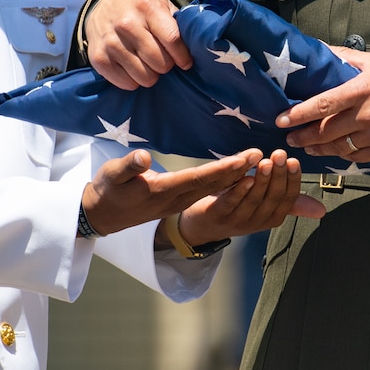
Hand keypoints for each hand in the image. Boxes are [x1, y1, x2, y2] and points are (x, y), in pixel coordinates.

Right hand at [82, 148, 260, 235]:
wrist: (105, 215)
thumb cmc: (108, 190)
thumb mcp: (111, 176)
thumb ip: (128, 167)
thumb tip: (143, 158)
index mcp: (165, 191)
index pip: (202, 179)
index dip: (226, 168)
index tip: (248, 158)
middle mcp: (178, 199)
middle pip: (216, 185)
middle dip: (242, 171)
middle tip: (265, 155)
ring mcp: (180, 202)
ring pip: (216, 189)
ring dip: (240, 176)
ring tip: (261, 161)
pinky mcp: (180, 200)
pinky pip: (210, 191)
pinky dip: (228, 182)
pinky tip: (242, 172)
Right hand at [86, 0, 191, 89]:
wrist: (102, 8)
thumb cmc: (139, 9)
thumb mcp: (160, 3)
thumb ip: (178, 21)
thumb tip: (198, 44)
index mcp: (146, 7)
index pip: (173, 40)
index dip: (183, 56)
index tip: (185, 62)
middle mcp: (127, 24)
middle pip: (160, 63)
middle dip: (166, 65)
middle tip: (161, 58)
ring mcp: (111, 42)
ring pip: (145, 77)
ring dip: (150, 74)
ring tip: (146, 62)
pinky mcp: (99, 59)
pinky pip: (127, 84)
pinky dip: (133, 80)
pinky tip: (131, 66)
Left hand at [180, 150, 325, 245]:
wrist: (203, 225)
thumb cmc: (239, 208)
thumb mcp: (266, 203)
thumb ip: (291, 201)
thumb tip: (322, 210)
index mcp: (272, 217)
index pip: (288, 199)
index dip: (292, 181)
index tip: (294, 161)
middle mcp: (258, 221)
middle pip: (273, 199)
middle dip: (279, 176)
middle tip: (281, 155)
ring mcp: (237, 220)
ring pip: (254, 200)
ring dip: (262, 181)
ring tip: (267, 162)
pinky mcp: (218, 216)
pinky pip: (231, 204)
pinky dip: (239, 191)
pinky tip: (245, 178)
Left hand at [277, 50, 369, 160]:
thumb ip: (346, 57)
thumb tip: (321, 49)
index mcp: (361, 89)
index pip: (322, 104)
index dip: (299, 114)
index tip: (281, 119)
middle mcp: (366, 114)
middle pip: (325, 130)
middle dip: (303, 136)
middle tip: (289, 138)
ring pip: (338, 147)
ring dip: (319, 149)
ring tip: (307, 148)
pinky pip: (356, 157)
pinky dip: (342, 155)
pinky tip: (333, 152)